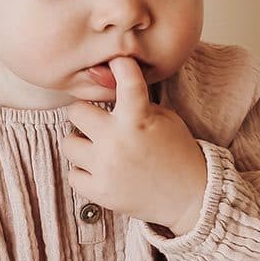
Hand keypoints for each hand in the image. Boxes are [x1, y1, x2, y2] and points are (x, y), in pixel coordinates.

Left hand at [60, 56, 208, 236]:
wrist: (191, 198)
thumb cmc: (178, 154)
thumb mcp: (166, 119)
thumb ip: (137, 103)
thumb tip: (109, 87)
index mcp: (137, 119)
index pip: (125, 81)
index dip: (120, 67)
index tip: (116, 62)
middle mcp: (116, 141)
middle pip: (75, 111)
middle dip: (86, 114)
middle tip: (97, 122)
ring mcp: (105, 168)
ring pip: (68, 143)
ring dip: (81, 144)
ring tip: (98, 149)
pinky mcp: (99, 192)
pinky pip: (73, 174)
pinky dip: (85, 172)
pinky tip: (101, 171)